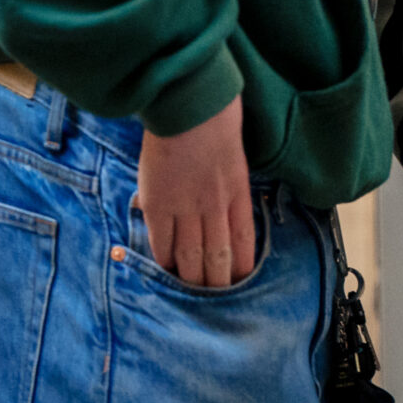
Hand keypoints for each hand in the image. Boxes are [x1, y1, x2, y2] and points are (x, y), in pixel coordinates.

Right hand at [135, 96, 256, 287]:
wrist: (188, 104)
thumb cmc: (214, 116)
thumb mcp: (233, 150)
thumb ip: (229, 178)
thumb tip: (222, 196)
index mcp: (238, 190)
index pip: (244, 238)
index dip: (242, 263)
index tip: (240, 280)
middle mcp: (215, 206)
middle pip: (218, 254)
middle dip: (217, 281)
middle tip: (214, 297)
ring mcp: (186, 207)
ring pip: (191, 255)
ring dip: (191, 277)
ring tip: (190, 292)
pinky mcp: (159, 204)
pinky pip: (162, 241)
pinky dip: (164, 258)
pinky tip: (165, 268)